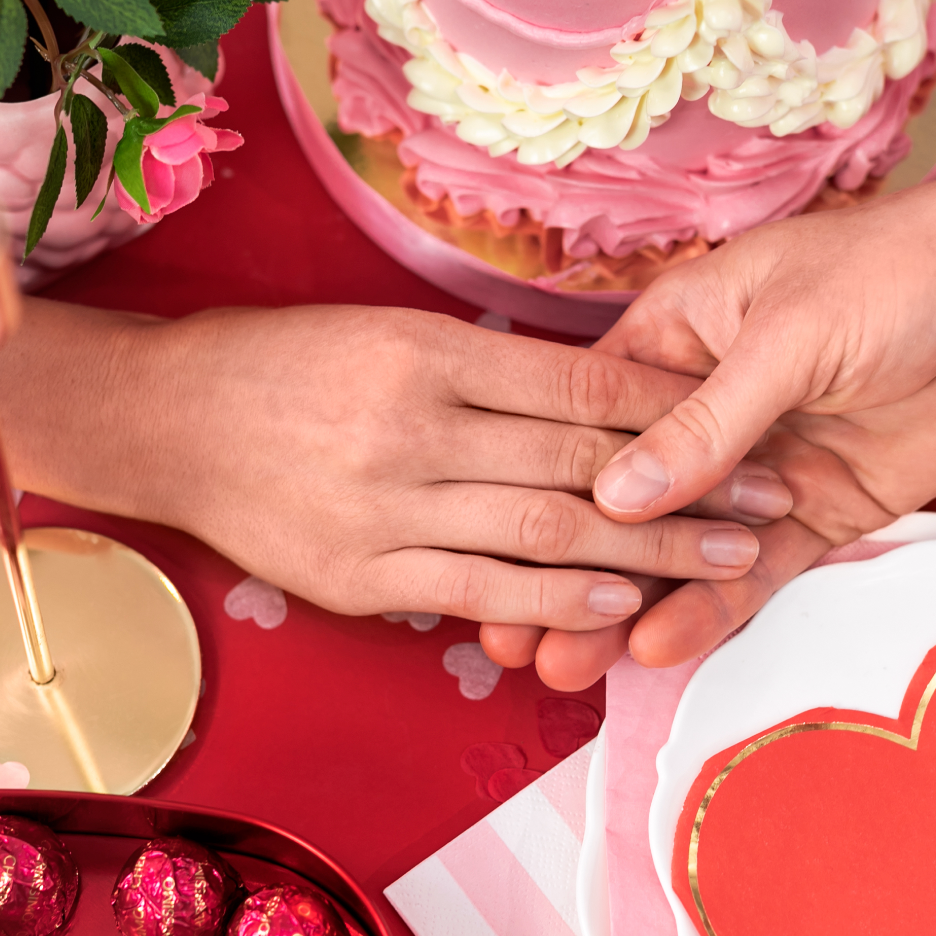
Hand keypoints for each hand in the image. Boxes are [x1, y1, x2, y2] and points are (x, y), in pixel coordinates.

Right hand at [95, 304, 796, 629]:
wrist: (163, 422)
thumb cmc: (278, 364)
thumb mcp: (381, 329)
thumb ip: (481, 364)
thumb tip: (587, 389)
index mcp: (427, 351)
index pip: (579, 382)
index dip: (671, 408)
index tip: (744, 418)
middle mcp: (415, 425)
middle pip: (581, 461)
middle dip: (690, 484)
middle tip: (773, 497)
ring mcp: (387, 506)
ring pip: (545, 533)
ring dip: (649, 552)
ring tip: (729, 558)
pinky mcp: (362, 574)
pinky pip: (480, 590)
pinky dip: (557, 600)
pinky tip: (621, 606)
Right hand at [479, 172, 935, 684]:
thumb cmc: (903, 269)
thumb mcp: (790, 332)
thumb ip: (703, 424)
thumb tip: (611, 501)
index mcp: (678, 338)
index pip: (588, 425)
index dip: (539, 494)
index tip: (488, 559)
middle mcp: (707, 409)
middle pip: (624, 504)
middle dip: (569, 571)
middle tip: (517, 645)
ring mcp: (763, 467)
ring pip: (679, 551)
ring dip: (626, 606)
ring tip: (572, 668)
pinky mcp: (820, 510)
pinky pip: (753, 572)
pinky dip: (709, 611)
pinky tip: (658, 647)